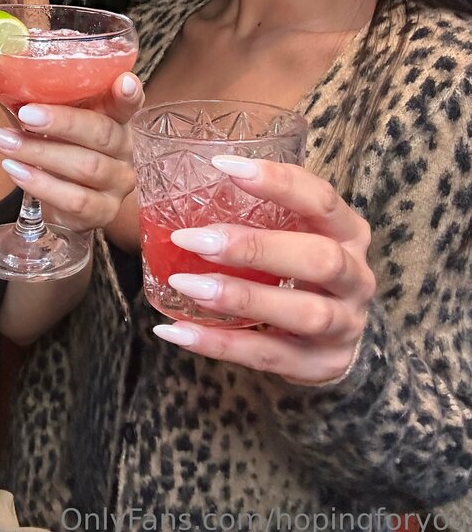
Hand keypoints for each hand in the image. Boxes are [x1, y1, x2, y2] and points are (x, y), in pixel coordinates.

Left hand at [0, 72, 142, 232]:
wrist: (66, 199)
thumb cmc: (62, 149)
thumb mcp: (60, 124)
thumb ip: (51, 104)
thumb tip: (11, 82)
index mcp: (116, 120)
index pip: (127, 104)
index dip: (128, 94)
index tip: (123, 82)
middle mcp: (124, 150)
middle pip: (101, 133)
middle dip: (62, 122)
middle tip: (25, 114)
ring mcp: (118, 183)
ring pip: (86, 167)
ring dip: (40, 153)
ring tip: (5, 142)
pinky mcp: (104, 212)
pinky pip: (75, 199)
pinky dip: (41, 184)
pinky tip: (16, 170)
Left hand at [153, 155, 376, 383]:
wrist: (337, 337)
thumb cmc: (302, 268)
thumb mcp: (296, 232)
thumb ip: (261, 211)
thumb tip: (184, 183)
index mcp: (348, 232)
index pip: (321, 199)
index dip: (278, 182)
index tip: (223, 166)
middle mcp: (355, 277)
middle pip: (319, 259)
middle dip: (254, 248)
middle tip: (192, 239)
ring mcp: (344, 326)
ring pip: (302, 313)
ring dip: (239, 297)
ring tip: (185, 284)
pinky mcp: (320, 365)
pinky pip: (268, 356)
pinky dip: (219, 344)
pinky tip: (176, 331)